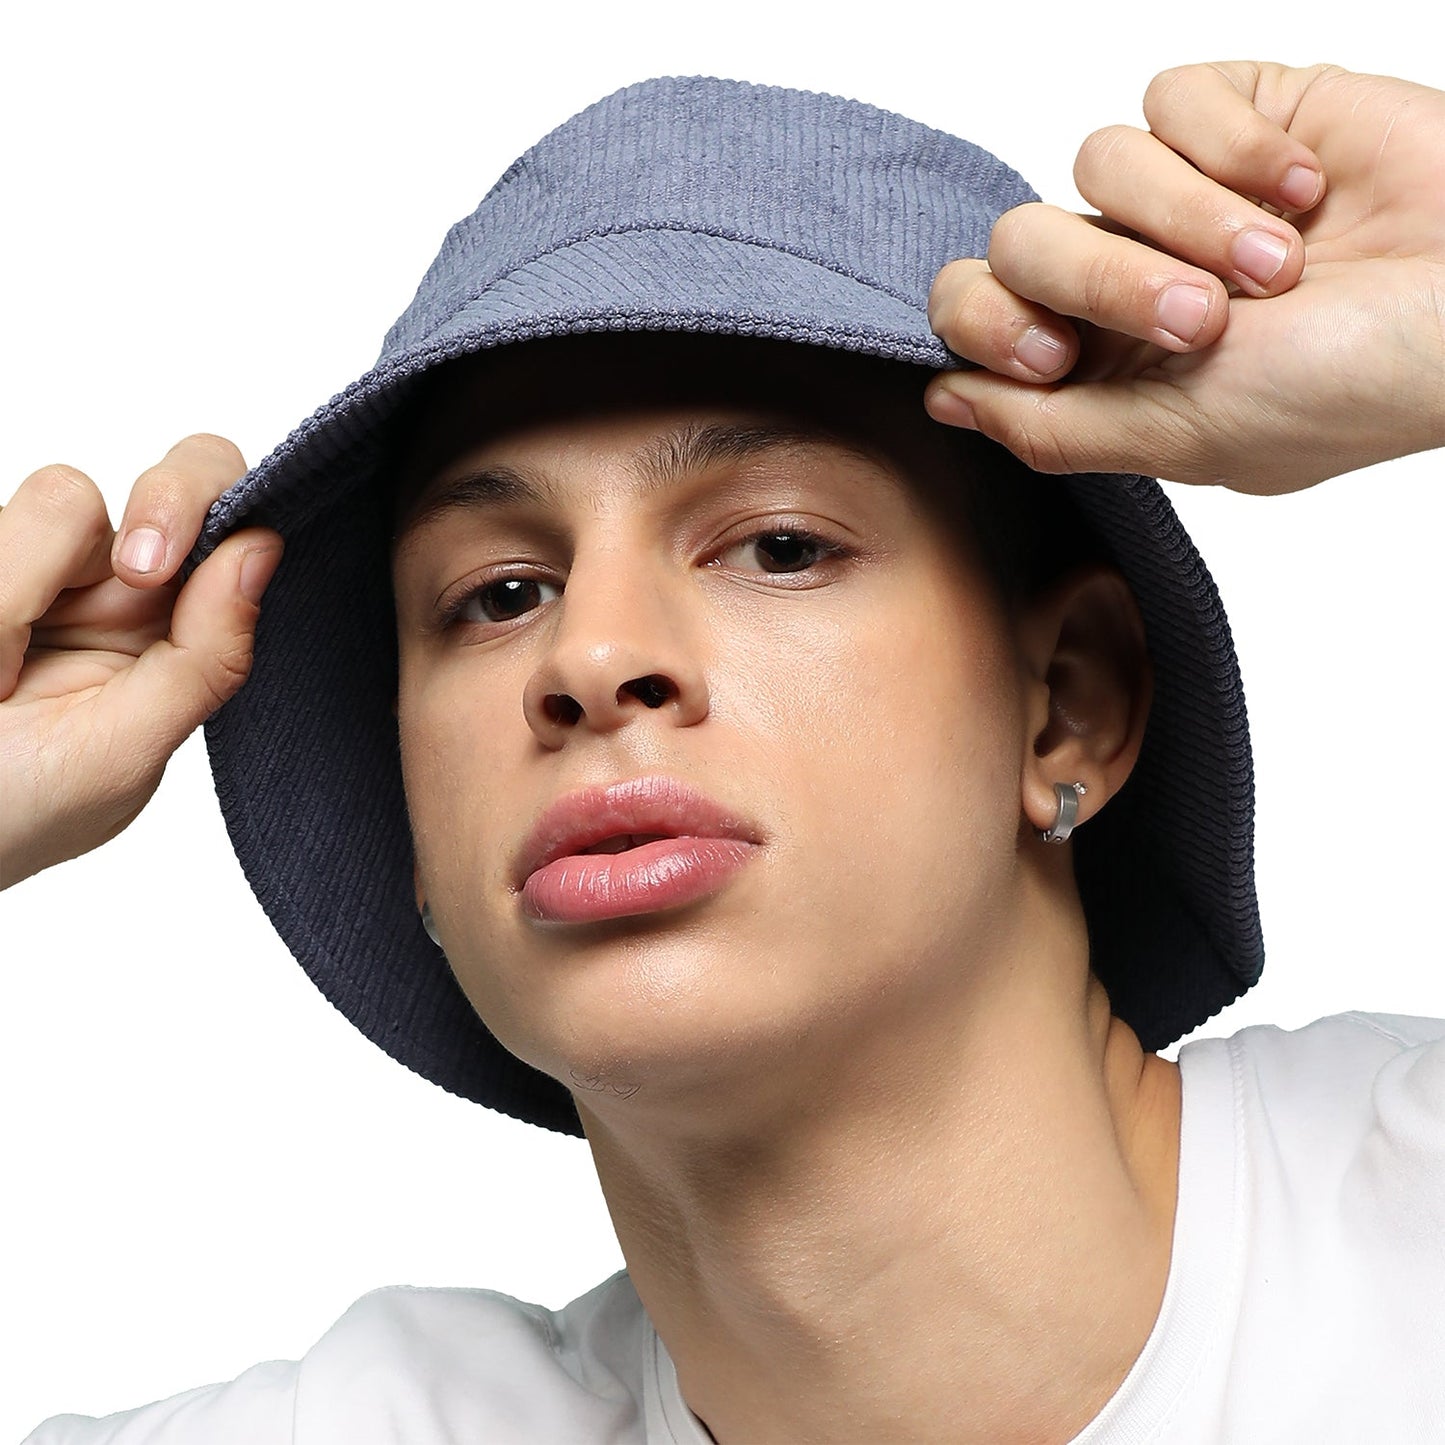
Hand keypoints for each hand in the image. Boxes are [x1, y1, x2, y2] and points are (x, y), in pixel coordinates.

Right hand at [0, 435, 280, 888]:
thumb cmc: (11, 815)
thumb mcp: (121, 752)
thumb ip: (202, 658)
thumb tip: (263, 552)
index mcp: (174, 638)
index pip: (233, 533)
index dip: (216, 515)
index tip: (156, 567)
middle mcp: (116, 593)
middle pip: (175, 487)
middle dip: (168, 506)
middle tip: (138, 570)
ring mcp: (40, 569)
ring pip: (65, 499)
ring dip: (26, 591)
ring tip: (0, 681)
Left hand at [925, 62, 1444, 491]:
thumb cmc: (1345, 388)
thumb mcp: (1181, 438)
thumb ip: (1050, 427)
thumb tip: (944, 401)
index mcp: (1101, 362)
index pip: (975, 312)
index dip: (987, 322)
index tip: (1052, 354)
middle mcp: (1129, 275)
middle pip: (1022, 237)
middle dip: (1103, 278)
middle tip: (1198, 319)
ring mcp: (1183, 193)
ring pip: (1096, 162)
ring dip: (1191, 219)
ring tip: (1280, 267)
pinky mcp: (1241, 117)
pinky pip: (1172, 98)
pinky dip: (1236, 148)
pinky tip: (1304, 192)